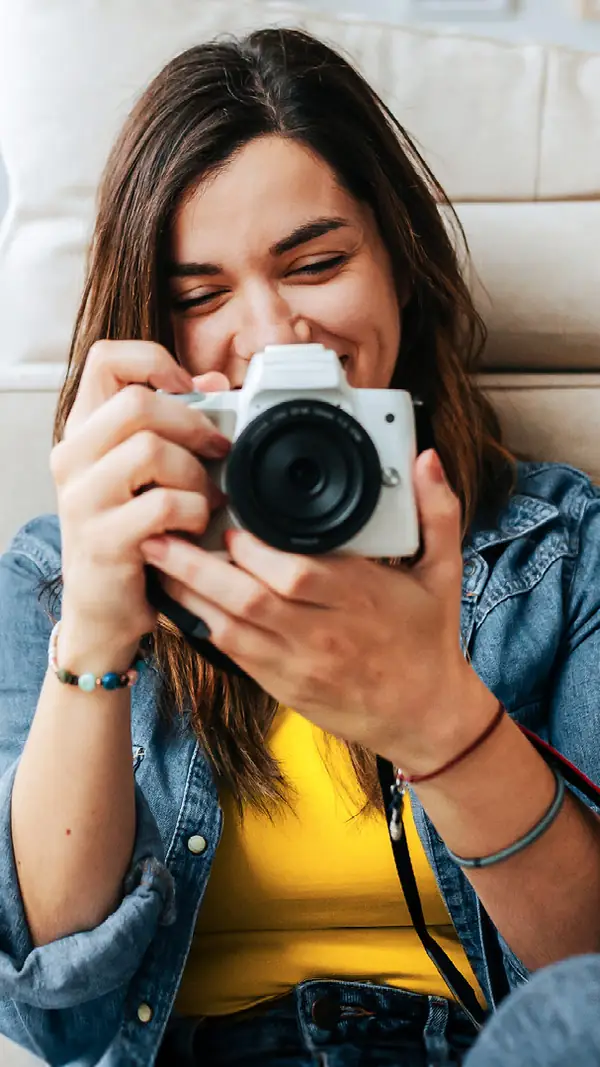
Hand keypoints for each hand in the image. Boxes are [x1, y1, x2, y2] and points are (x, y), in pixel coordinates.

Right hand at [51, 340, 231, 662]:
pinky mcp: (102, 538)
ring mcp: (82, 498)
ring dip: (195, 475)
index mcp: (83, 431)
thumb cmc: (132, 533)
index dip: (155, 361)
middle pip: (136, 402)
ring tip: (205, 499)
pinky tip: (196, 526)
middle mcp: (72, 458)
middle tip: (217, 451)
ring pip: (150, 450)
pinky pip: (162, 504)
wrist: (104, 608)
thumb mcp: (147, 471)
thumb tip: (213, 383)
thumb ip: (174, 424)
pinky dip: (194, 512)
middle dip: (193, 425)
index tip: (189, 390)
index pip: (105, 359)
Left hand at [140, 449, 490, 766]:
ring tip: (155, 561)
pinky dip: (198, 626)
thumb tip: (428, 459)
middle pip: (250, 600)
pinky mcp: (281, 684)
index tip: (230, 522)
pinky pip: (230, 653)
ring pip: (230, 628)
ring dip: (187, 595)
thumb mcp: (444, 572)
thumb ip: (437, 511)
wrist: (423, 715)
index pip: (298, 574)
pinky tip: (174, 600)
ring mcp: (298, 663)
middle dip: (198, 567)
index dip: (255, 551)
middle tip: (161, 533)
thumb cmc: (429, 639)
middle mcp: (324, 632)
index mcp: (362, 598)